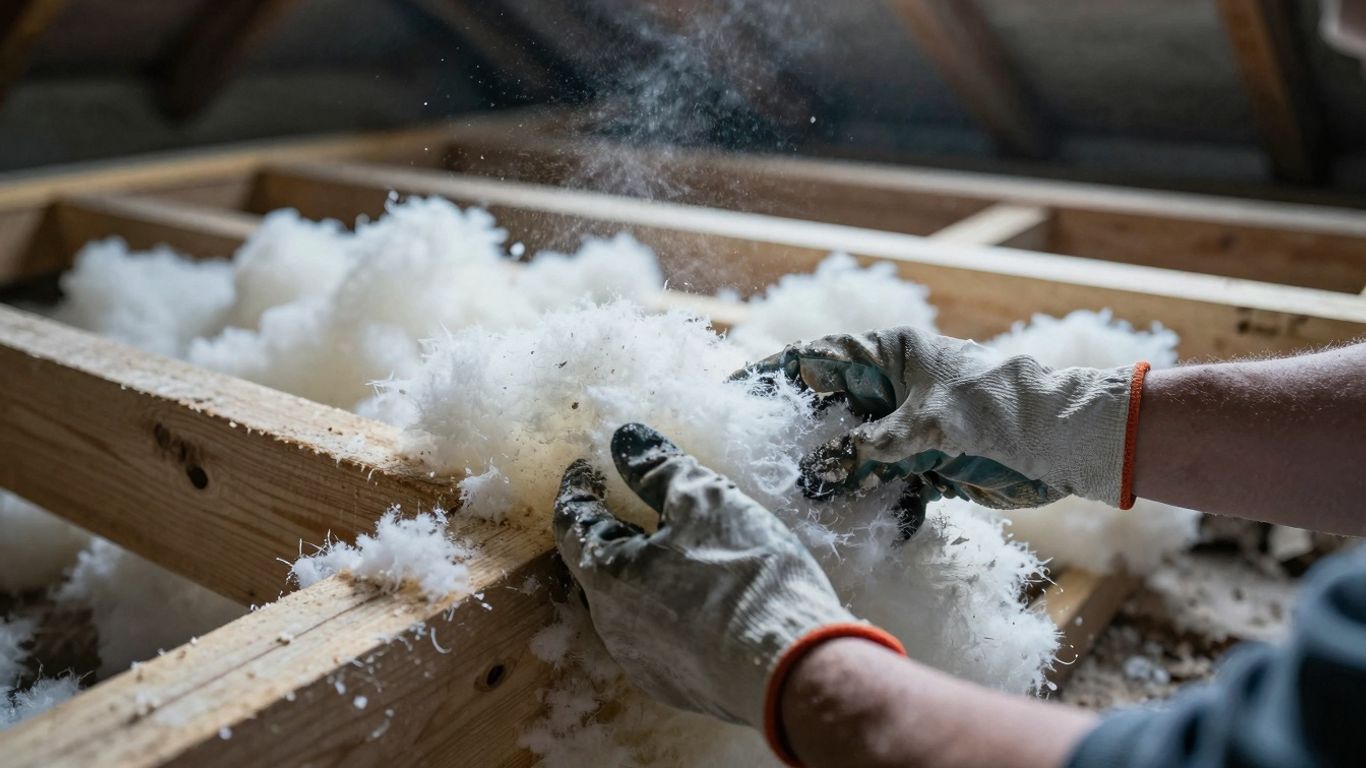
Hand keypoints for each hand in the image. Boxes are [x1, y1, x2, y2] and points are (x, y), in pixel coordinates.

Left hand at [554, 423, 902, 758]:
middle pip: (598, 566)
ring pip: (631, 605)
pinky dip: (673, 606)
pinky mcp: (679, 687)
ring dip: (645, 571)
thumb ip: (658, 467)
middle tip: (632, 505)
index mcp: (606, 577)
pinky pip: (663, 636)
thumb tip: (625, 439)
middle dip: (613, 531)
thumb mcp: (703, 499)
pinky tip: (707, 596)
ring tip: (676, 548)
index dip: (578, 491)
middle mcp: (613, 626)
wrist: (791, 666)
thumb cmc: (743, 573)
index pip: (571, 524)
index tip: (585, 470)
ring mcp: (645, 663)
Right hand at [737, 328, 1147, 508]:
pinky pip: (883, 484)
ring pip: (852, 453)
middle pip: (829, 411)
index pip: (817, 359)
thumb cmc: (1002, 412)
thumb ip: (869, 447)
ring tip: (796, 502)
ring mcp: (908, 428)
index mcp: (890, 356)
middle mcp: (892, 390)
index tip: (736, 393)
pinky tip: (853, 521)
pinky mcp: (926, 464)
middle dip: (797, 438)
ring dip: (831, 478)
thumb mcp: (929, 425)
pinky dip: (870, 502)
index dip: (775, 374)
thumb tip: (816, 471)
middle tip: (758, 464)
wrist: (1069, 445)